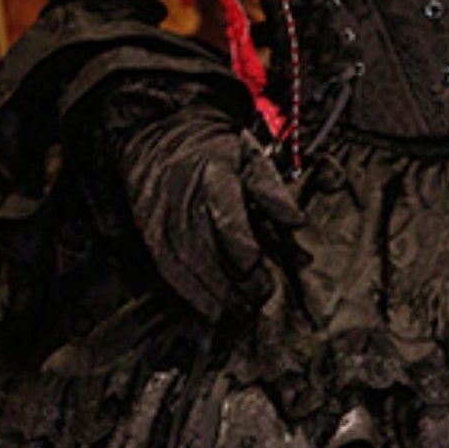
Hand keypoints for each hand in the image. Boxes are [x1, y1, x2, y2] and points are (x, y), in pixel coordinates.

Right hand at [116, 103, 302, 319]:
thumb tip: (297, 221)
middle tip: (258, 301)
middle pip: (206, 248)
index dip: (243, 249)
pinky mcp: (151, 232)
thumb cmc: (211, 148)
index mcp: (213, 174)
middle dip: (233, 283)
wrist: (156, 133)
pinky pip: (168, 269)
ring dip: (213, 295)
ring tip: (239, 315)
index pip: (226, 217)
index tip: (260, 269)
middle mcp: (184, 198)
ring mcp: (163, 217)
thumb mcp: (249, 154)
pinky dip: (190, 294)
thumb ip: (273, 190)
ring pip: (186, 265)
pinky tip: (210, 311)